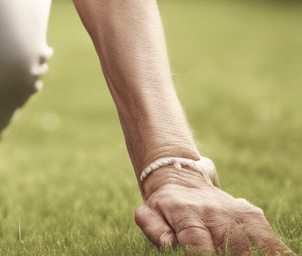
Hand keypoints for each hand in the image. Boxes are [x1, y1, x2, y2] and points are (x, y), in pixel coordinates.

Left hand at [136, 178, 291, 253]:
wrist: (178, 175)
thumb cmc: (163, 206)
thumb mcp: (148, 214)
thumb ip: (155, 230)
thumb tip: (168, 244)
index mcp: (184, 213)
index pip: (198, 242)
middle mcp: (212, 211)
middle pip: (230, 246)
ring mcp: (233, 211)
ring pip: (250, 243)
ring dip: (250, 254)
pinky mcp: (250, 213)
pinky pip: (267, 237)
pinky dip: (274, 251)